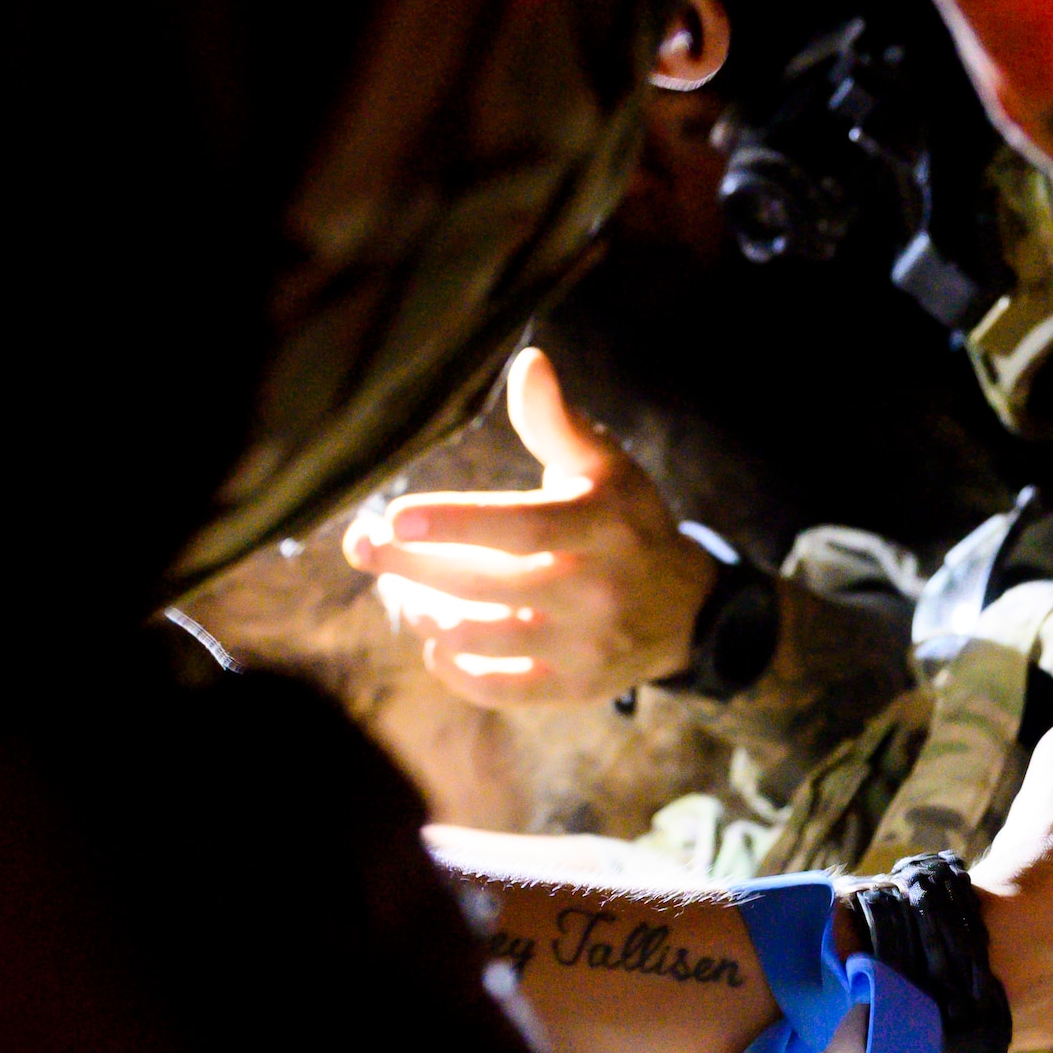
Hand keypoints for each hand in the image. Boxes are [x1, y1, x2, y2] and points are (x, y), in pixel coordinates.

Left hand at [343, 347, 717, 705]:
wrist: (688, 609)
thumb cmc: (629, 523)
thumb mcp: (606, 468)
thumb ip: (557, 422)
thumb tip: (528, 363)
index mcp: (602, 527)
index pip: (521, 527)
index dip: (455, 523)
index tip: (395, 516)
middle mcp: (597, 590)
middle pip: (487, 584)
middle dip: (414, 568)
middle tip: (365, 547)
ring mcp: (587, 646)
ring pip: (485, 637)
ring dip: (429, 615)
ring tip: (405, 593)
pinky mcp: (575, 688)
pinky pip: (502, 688)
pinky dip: (457, 669)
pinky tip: (438, 643)